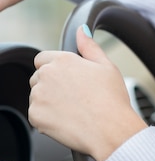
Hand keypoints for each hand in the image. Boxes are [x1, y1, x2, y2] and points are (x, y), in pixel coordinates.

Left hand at [28, 25, 147, 160]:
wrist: (110, 129)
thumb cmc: (112, 99)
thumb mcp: (107, 66)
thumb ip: (90, 46)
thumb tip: (82, 30)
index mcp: (63, 60)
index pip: (43, 58)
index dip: (56, 68)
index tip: (69, 80)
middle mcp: (46, 75)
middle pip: (38, 77)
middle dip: (51, 84)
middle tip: (74, 96)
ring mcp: (38, 96)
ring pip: (37, 96)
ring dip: (49, 101)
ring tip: (73, 109)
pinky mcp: (35, 116)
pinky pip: (36, 114)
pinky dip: (48, 118)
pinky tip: (68, 119)